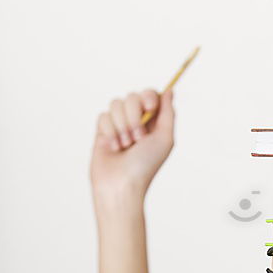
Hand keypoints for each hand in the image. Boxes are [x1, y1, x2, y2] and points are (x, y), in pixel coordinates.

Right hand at [90, 89, 174, 205]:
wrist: (121, 183)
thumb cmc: (146, 165)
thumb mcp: (165, 138)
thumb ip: (168, 113)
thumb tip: (170, 90)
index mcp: (154, 121)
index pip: (150, 94)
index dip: (148, 97)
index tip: (149, 108)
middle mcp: (137, 120)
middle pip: (132, 96)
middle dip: (134, 116)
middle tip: (138, 138)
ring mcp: (119, 124)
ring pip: (116, 104)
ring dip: (122, 126)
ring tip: (125, 145)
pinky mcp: (102, 130)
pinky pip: (103, 116)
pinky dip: (110, 132)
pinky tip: (113, 148)